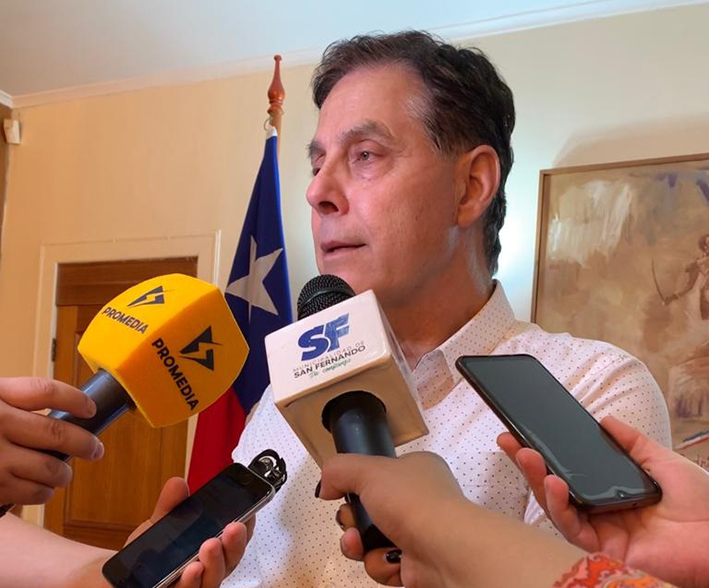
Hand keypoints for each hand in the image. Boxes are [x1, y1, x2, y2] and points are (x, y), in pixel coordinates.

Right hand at [0, 377, 103, 504]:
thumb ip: (13, 399)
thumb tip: (63, 409)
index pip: (45, 391)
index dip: (75, 399)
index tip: (90, 409)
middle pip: (54, 433)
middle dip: (84, 443)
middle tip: (95, 449)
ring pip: (46, 468)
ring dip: (63, 474)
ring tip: (64, 474)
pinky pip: (26, 492)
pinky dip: (42, 493)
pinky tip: (43, 489)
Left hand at [120, 478, 250, 587]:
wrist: (125, 577)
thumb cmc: (149, 554)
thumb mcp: (160, 524)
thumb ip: (170, 505)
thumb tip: (178, 484)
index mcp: (209, 550)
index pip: (234, 540)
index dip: (246, 528)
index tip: (249, 513)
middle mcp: (207, 571)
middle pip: (230, 562)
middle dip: (234, 544)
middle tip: (233, 528)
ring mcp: (194, 586)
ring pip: (212, 580)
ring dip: (215, 563)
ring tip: (211, 545)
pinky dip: (191, 582)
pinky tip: (191, 570)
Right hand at [319, 451, 581, 587]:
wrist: (446, 549)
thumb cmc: (410, 500)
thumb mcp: (368, 469)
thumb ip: (338, 469)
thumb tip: (324, 487)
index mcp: (416, 470)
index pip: (377, 476)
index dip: (356, 486)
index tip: (343, 493)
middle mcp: (419, 501)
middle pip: (368, 511)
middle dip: (352, 521)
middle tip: (351, 523)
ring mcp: (419, 535)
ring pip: (371, 541)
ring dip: (359, 545)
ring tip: (361, 545)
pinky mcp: (417, 566)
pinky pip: (384, 565)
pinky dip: (380, 564)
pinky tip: (389, 560)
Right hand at [498, 415, 708, 587]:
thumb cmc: (703, 505)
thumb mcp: (663, 462)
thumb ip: (633, 443)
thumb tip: (604, 420)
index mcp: (613, 491)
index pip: (571, 470)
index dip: (547, 453)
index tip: (526, 432)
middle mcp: (601, 511)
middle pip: (555, 487)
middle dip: (529, 464)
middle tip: (510, 440)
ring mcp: (601, 531)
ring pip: (556, 507)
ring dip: (537, 481)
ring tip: (527, 455)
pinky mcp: (603, 549)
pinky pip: (572, 528)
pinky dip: (559, 506)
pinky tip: (555, 485)